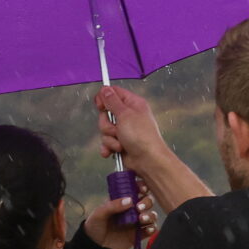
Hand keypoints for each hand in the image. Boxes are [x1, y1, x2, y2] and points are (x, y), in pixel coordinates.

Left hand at [83, 184, 152, 248]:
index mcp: (121, 201)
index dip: (141, 186)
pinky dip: (152, 228)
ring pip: (151, 215)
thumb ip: (113, 205)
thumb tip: (129, 200)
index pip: (135, 189)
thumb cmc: (95, 226)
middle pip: (147, 201)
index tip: (142, 189)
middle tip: (139, 208)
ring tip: (142, 219)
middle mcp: (131, 210)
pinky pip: (150, 229)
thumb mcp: (99, 213)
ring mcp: (136, 222)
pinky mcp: (138, 234)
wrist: (95, 248)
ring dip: (150, 215)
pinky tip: (148, 229)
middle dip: (147, 202)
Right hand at [93, 86, 214, 216]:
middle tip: (117, 129)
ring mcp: (124, 129)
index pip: (113, 93)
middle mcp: (128, 115)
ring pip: (104, 129)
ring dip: (110, 138)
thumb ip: (112, 101)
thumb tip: (105, 88)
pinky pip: (106, 141)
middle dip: (107, 124)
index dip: (104, 98)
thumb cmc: (142, 136)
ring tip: (121, 143)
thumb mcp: (125, 114)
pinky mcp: (119, 142)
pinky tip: (112, 151)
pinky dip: (108, 147)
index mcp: (133, 104)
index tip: (101, 106)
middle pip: (105, 113)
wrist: (148, 160)